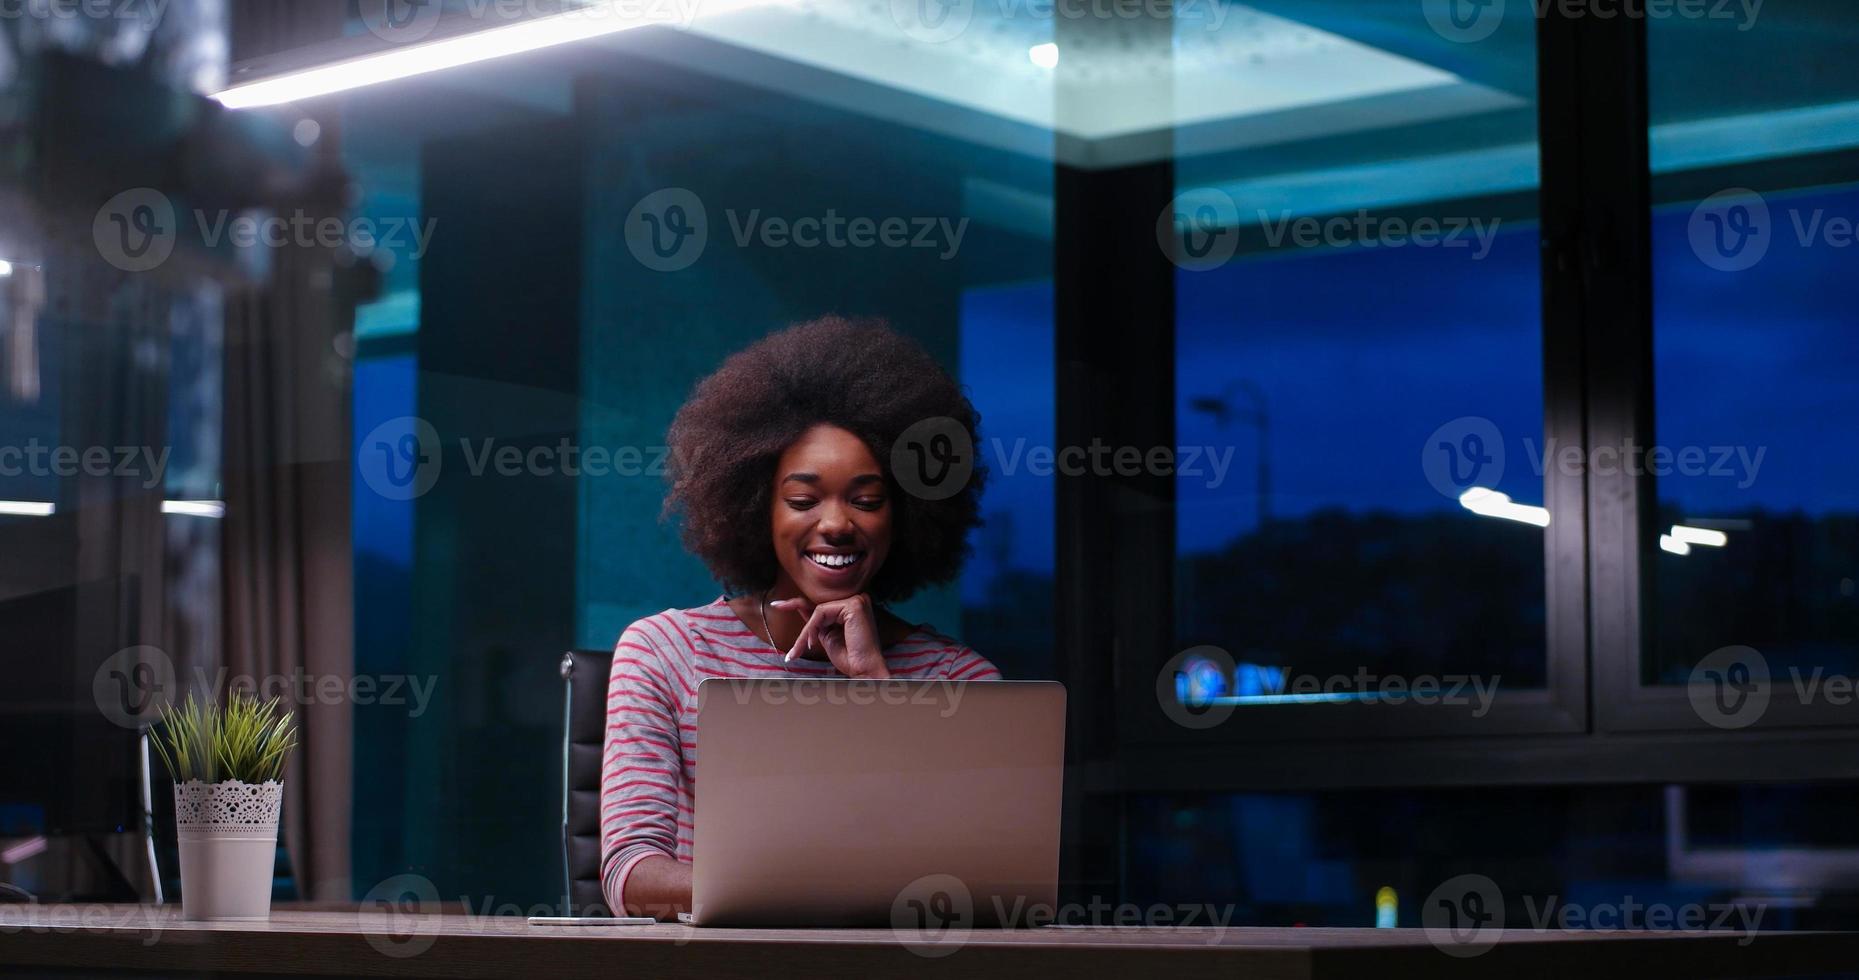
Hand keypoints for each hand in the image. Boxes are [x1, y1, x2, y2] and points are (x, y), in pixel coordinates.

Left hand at [769, 593, 890, 678]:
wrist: (864, 670)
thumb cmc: (850, 658)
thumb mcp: (827, 636)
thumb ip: (817, 622)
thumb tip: (798, 606)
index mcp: (851, 608)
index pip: (820, 604)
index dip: (795, 604)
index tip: (775, 605)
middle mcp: (856, 600)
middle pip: (817, 609)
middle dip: (804, 630)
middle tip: (794, 650)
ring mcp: (856, 601)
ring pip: (817, 612)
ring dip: (807, 633)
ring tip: (805, 650)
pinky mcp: (853, 605)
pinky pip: (821, 613)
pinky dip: (812, 628)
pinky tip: (815, 643)